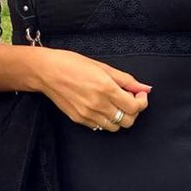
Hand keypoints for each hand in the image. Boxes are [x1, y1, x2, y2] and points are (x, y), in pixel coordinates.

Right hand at [32, 48, 151, 131]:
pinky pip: (100, 126)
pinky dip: (105, 119)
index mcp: (106, 88)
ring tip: (114, 103)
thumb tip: (145, 88)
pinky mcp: (79, 119)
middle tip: (129, 99)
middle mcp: (98, 104)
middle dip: (133, 111)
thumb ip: (126, 79)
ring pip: (115, 127)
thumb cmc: (71, 63)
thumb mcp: (102, 66)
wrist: (45, 72)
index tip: (140, 94)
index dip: (142, 101)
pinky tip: (101, 106)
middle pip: (128, 121)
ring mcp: (88, 114)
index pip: (135, 106)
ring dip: (119, 116)